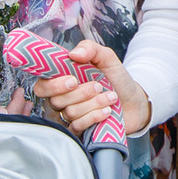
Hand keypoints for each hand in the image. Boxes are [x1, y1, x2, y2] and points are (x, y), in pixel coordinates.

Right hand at [34, 39, 151, 137]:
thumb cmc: (116, 79)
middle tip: (98, 86)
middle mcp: (63, 99)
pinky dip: (94, 117)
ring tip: (111, 97)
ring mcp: (70, 115)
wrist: (134, 101)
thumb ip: (90, 49)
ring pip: (69, 113)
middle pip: (56, 101)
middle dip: (80, 93)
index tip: (73, 80)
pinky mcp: (80, 129)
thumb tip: (73, 53)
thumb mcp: (106, 58)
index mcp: (62, 80)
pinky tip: (108, 111)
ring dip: (93, 104)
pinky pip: (77, 127)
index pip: (42, 86)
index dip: (53, 85)